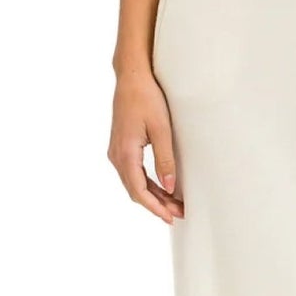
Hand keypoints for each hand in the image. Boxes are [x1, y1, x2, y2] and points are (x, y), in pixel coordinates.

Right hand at [107, 71, 183, 223]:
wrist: (131, 77)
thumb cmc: (147, 98)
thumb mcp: (161, 129)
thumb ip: (165, 160)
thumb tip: (169, 188)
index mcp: (125, 153)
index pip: (139, 191)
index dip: (155, 208)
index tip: (170, 217)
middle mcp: (116, 156)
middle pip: (135, 190)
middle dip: (156, 205)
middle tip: (178, 213)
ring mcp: (116, 151)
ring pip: (133, 183)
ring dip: (152, 195)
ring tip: (173, 204)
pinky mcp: (121, 147)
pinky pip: (132, 172)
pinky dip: (146, 184)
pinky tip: (161, 188)